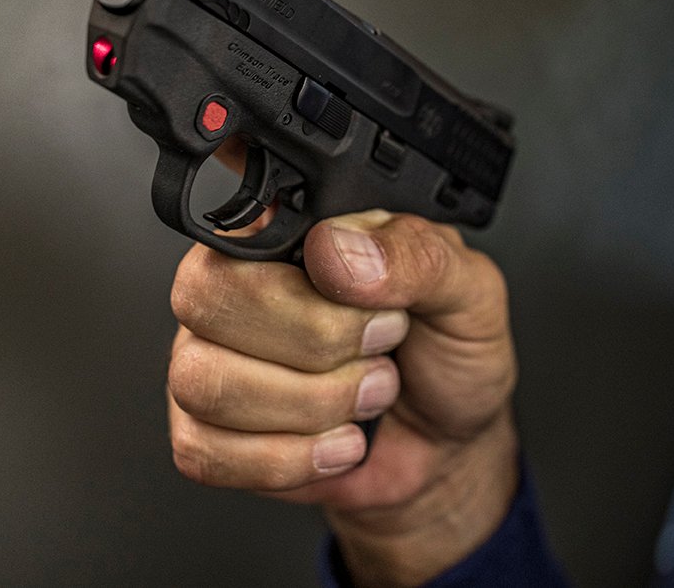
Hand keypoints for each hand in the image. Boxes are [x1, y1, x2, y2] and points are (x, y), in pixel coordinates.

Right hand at [167, 209, 517, 587]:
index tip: (348, 288)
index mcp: (294, 231)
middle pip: (207, 296)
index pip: (234, 214)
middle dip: (314, 337)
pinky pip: (206, 450)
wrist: (449, 445)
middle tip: (380, 344)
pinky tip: (337, 441)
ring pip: (204, 380)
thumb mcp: (468, 291)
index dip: (279, 255)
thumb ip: (416, 256)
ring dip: (311, 404)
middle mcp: (237, 286)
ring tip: (367, 394)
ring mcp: (211, 358)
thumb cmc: (448, 356)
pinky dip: (288, 459)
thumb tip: (336, 249)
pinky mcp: (206, 433)